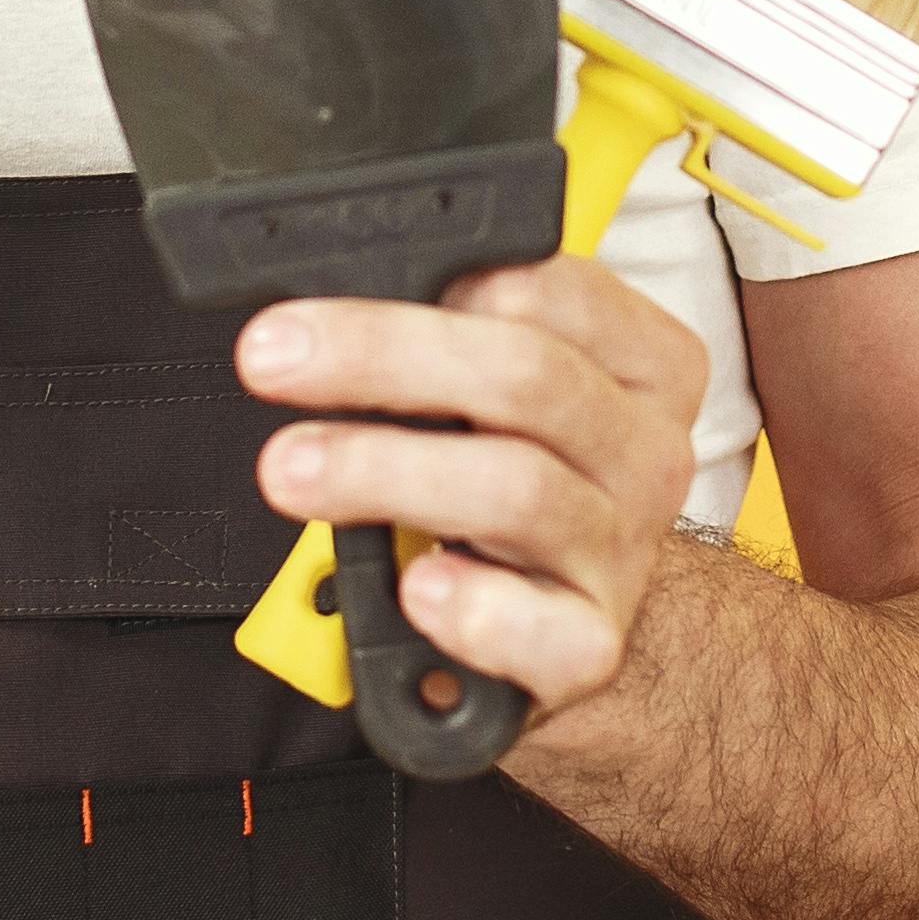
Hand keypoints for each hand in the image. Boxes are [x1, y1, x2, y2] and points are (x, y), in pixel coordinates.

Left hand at [236, 259, 708, 726]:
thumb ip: (450, 336)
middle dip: (381, 357)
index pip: (556, 288)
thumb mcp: (504, 391)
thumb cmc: (515, 478)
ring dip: (385, 471)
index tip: (339, 290)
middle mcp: (643, 450)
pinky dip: (474, 609)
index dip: (444, 275)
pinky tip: (415, 588)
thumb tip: (326, 311)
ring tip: (291, 470)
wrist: (567, 620)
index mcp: (640, 363)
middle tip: (274, 358)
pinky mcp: (589, 644)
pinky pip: (540, 629)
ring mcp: (622, 550)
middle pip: (527, 376)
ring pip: (517, 490)